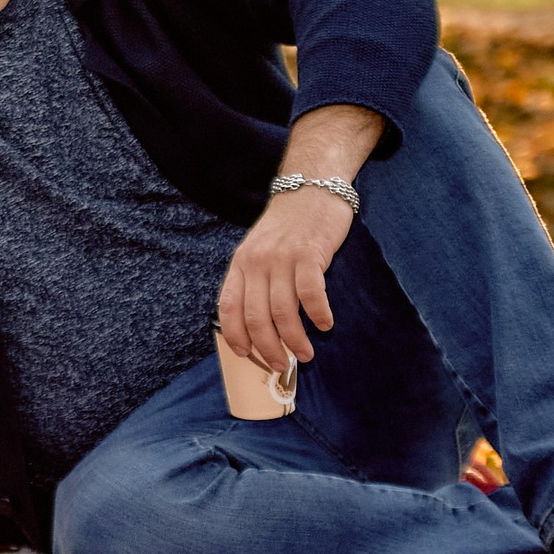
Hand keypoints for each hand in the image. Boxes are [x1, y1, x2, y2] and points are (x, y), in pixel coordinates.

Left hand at [217, 187, 355, 371]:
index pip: (228, 308)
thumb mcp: (259, 250)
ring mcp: (281, 258)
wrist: (311, 187)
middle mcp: (256, 263)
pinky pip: (310, 293)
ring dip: (294, 340)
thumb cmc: (288, 226)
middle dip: (267, 348)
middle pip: (256, 317)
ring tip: (305, 354)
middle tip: (282, 366)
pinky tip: (325, 325)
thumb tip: (259, 325)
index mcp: (240, 264)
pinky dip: (317, 314)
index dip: (235, 336)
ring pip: (282, 312)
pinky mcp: (308, 254)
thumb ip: (255, 280)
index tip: (247, 356)